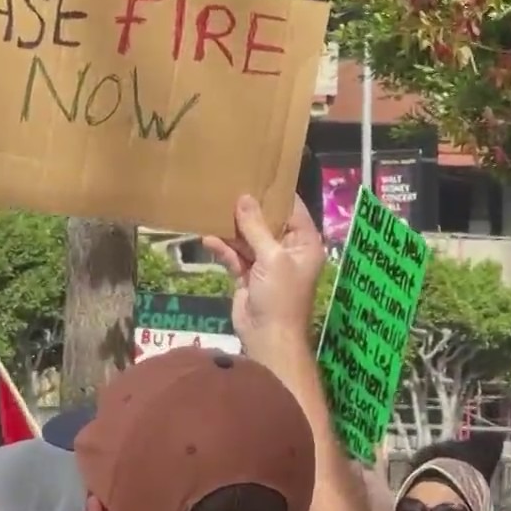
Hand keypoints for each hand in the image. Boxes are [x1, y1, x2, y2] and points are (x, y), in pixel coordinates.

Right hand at [201, 194, 326, 348]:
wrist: (268, 338)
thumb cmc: (281, 296)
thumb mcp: (272, 258)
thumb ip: (256, 227)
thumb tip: (244, 198)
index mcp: (304, 243)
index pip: (292, 209)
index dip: (276, 193)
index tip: (257, 173)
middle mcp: (287, 250)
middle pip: (268, 222)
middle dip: (249, 208)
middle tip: (229, 184)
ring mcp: (266, 263)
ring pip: (248, 238)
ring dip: (232, 228)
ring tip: (213, 206)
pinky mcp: (248, 276)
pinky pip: (235, 256)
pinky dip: (223, 248)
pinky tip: (206, 237)